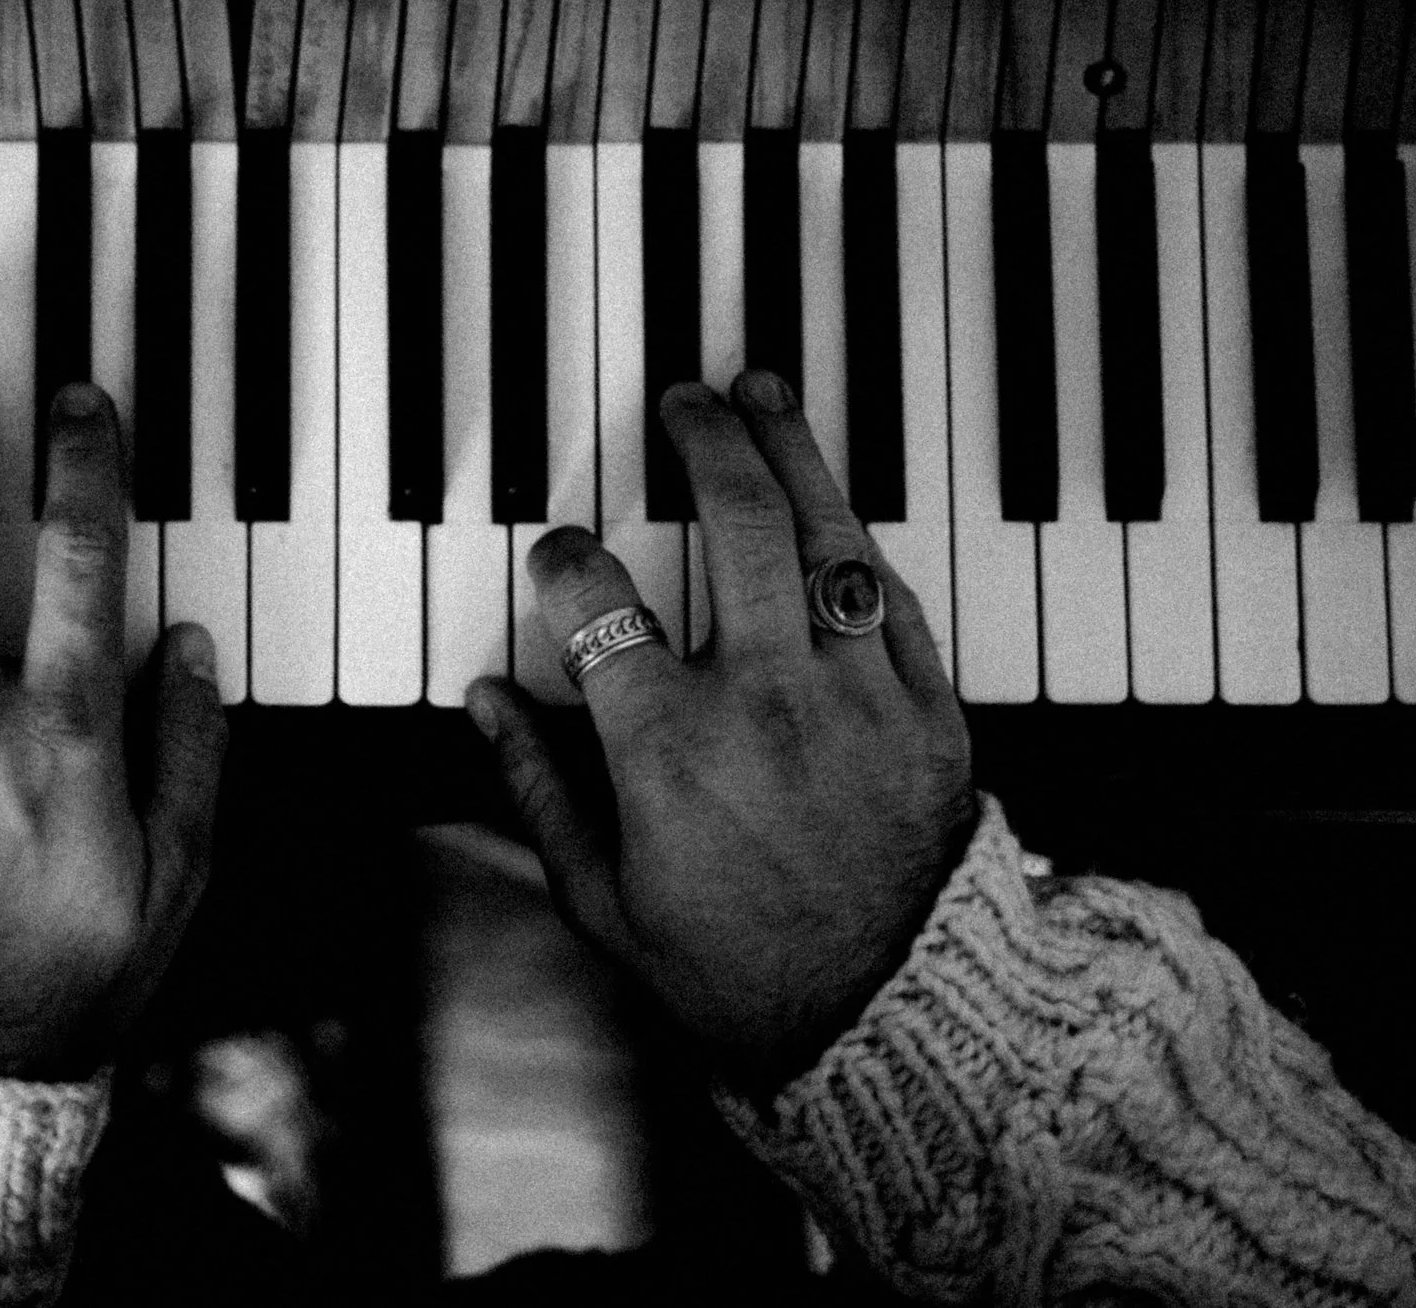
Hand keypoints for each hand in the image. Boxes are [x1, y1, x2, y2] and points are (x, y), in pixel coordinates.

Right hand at [465, 370, 974, 1095]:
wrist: (893, 1024)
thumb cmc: (737, 973)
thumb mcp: (602, 901)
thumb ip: (537, 788)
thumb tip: (485, 701)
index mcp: (667, 747)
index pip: (598, 597)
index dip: (565, 557)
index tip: (560, 551)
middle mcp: (764, 700)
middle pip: (731, 521)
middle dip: (699, 441)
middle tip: (683, 403)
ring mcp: (856, 695)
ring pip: (822, 533)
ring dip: (790, 449)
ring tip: (762, 392)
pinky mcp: (929, 708)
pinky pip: (892, 594)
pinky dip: (857, 538)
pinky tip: (832, 503)